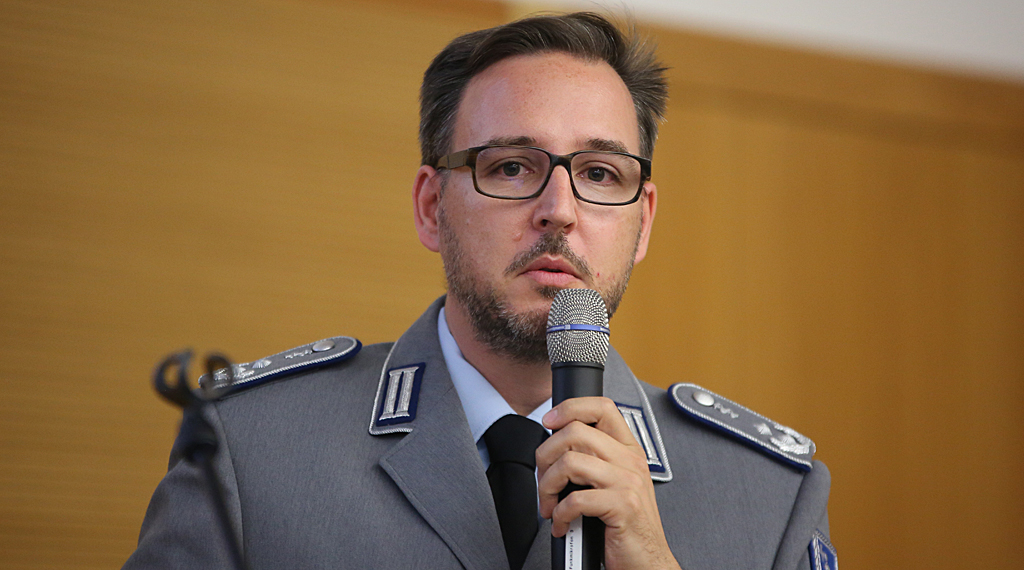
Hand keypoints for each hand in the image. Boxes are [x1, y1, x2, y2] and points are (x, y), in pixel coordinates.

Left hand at [538, 397, 681, 569]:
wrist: (648, 562)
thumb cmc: (626, 526)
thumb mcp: (615, 484)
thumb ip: (595, 461)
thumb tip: (555, 448)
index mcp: (629, 450)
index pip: (602, 407)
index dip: (570, 408)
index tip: (549, 421)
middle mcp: (630, 461)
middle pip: (575, 432)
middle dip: (546, 456)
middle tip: (544, 481)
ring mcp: (628, 483)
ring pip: (570, 462)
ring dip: (547, 486)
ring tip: (550, 505)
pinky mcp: (622, 507)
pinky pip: (575, 499)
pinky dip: (559, 514)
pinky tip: (561, 523)